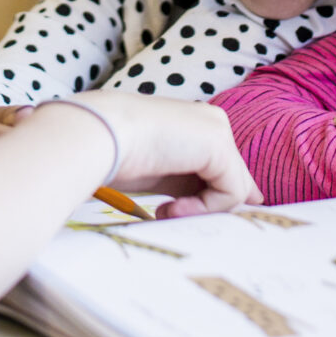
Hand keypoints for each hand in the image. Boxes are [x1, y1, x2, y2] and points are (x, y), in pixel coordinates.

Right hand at [61, 93, 260, 210]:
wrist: (100, 135)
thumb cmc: (120, 155)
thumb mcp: (163, 174)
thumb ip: (193, 186)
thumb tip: (230, 205)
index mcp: (198, 125)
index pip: (223, 168)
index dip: (211, 198)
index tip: (179, 212)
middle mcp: (213, 123)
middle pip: (233, 179)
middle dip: (205, 205)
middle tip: (166, 213)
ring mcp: (219, 132)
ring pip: (235, 189)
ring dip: (201, 209)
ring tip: (165, 211)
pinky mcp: (220, 147)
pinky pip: (231, 192)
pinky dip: (204, 208)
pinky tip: (170, 206)